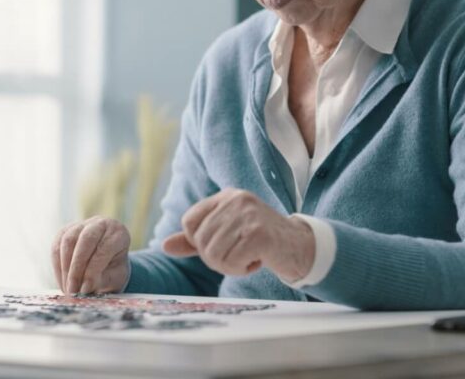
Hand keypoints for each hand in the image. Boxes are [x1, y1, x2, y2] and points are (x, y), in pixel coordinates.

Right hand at [51, 216, 130, 294]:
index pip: (104, 248)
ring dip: (65, 268)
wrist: (106, 262)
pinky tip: (63, 282)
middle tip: (73, 290)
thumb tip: (84, 288)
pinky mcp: (65, 231)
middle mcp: (100, 223)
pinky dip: (58, 266)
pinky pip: (56, 246)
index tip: (86, 289)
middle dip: (77, 268)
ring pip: (68, 241)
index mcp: (118, 233)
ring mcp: (81, 224)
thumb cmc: (113, 270)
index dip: (93, 270)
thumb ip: (102, 281)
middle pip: (85, 240)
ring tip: (68, 289)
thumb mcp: (114, 277)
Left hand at [162, 188, 314, 282]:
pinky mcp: (259, 234)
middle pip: (200, 241)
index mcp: (226, 196)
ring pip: (214, 254)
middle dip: (216, 258)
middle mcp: (236, 199)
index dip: (198, 242)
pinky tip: (257, 261)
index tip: (220, 246)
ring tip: (247, 258)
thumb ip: (195, 239)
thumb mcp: (226, 234)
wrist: (300, 247)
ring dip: (229, 266)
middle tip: (237, 256)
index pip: (189, 221)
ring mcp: (248, 215)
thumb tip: (165, 246)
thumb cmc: (260, 241)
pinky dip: (242, 269)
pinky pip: (232, 262)